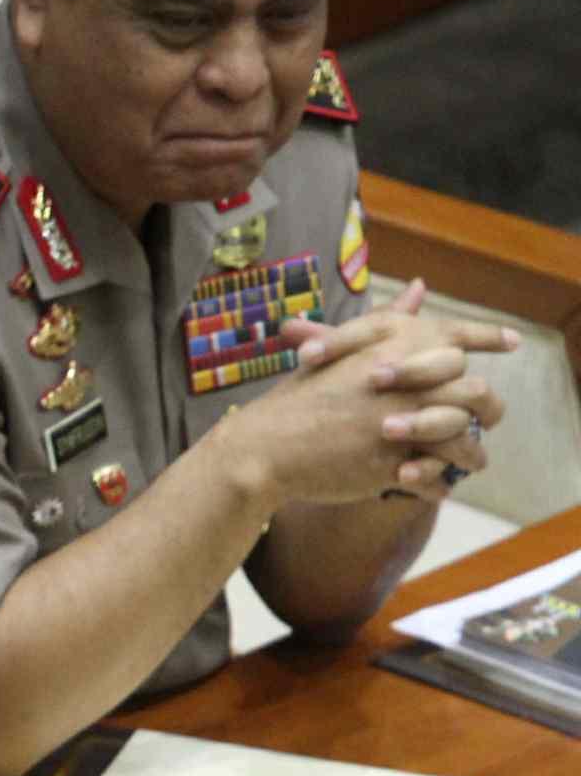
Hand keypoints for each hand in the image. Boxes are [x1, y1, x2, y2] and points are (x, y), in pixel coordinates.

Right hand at [265, 281, 512, 499]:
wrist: (264, 447)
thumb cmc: (299, 400)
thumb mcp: (341, 352)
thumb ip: (386, 322)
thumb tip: (418, 288)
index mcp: (391, 353)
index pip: (456, 338)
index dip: (488, 338)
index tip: (510, 342)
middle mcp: (403, 386)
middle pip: (476, 393)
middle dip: (486, 410)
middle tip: (483, 419)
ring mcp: (399, 426)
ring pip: (465, 442)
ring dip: (469, 455)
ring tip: (463, 462)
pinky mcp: (391, 465)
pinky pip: (435, 481)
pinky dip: (436, 487)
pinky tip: (429, 486)